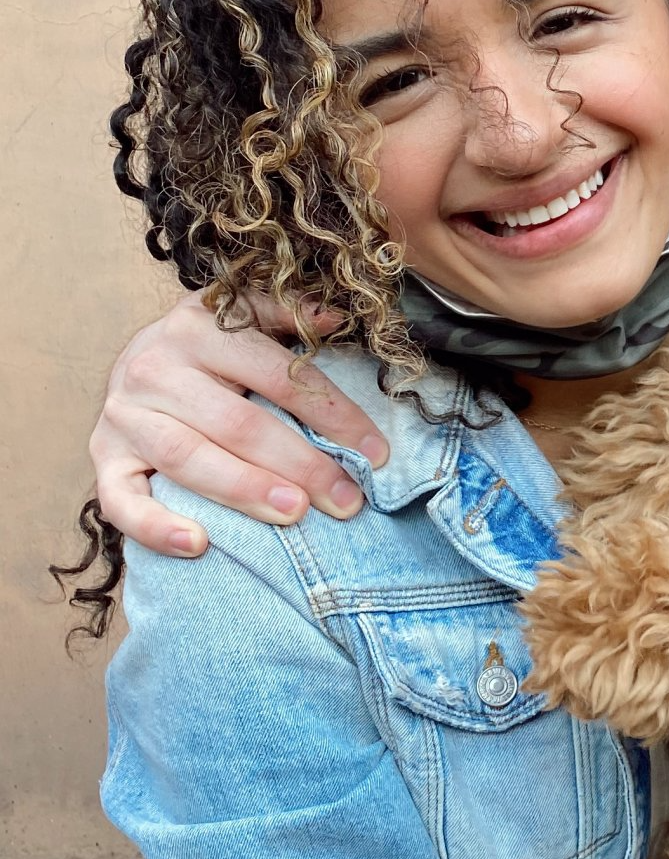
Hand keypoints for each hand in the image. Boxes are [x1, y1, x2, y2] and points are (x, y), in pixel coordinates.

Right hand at [92, 292, 388, 555]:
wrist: (131, 361)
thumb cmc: (206, 349)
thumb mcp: (241, 316)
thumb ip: (287, 314)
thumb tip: (334, 318)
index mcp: (198, 330)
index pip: (280, 377)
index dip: (333, 415)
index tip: (375, 453)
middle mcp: (156, 370)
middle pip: (238, 424)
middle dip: (300, 464)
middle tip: (347, 500)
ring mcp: (125, 416)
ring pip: (188, 459)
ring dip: (245, 490)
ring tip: (295, 514)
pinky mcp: (103, 457)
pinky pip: (120, 498)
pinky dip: (155, 526)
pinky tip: (198, 544)